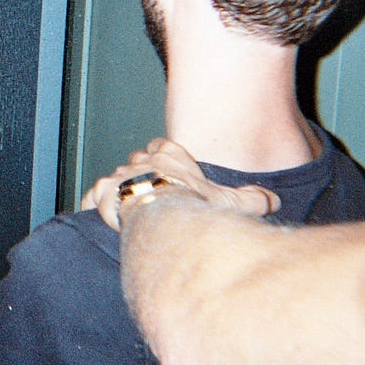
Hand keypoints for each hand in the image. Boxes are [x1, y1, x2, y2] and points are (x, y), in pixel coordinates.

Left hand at [81, 138, 280, 229]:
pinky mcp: (101, 194)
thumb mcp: (230, 202)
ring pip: (114, 179)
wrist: (163, 218)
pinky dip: (94, 206)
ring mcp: (119, 176)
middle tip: (147, 194)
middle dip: (139, 174)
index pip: (162, 146)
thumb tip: (271, 200)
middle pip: (136, 161)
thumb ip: (252, 199)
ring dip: (118, 192)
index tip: (165, 167)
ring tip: (124, 210)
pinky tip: (96, 216)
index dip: (162, 156)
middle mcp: (141, 162)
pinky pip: (92, 197)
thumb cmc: (195, 207)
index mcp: (170, 157)